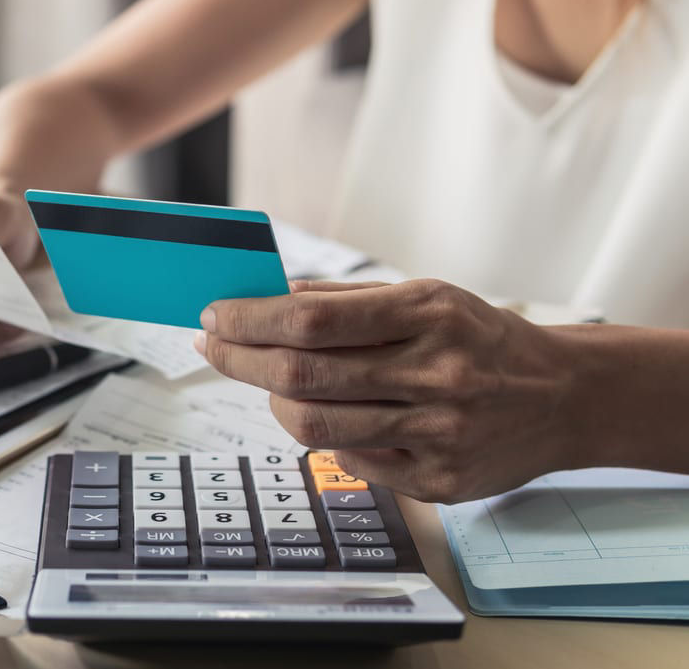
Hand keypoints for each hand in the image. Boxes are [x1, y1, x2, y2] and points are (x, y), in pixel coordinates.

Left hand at [195, 279, 585, 502]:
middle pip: (303, 375)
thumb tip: (268, 299)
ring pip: (316, 426)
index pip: (313, 321)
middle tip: (213, 346)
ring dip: (273, 400)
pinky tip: (328, 414)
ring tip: (268, 382)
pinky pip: (348, 460)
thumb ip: (346, 300)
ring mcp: (437, 435)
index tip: (215, 316)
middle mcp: (435, 374)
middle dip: (240, 359)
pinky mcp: (438, 482)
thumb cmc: (482, 339)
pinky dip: (324, 434)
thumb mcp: (427, 297)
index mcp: (429, 315)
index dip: (251, 320)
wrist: (565, 398)